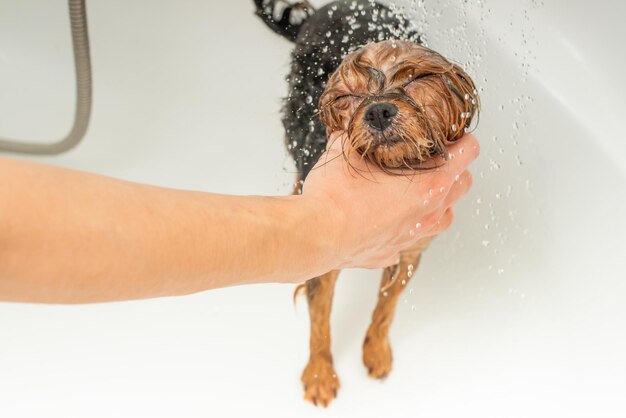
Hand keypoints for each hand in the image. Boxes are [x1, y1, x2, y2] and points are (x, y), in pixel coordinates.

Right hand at [302, 131, 478, 268]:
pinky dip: (404, 225)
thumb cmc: (336, 196)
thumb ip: (359, 132)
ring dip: (436, 200)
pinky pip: (408, 236)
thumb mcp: (349, 147)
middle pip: (462, 185)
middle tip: (433, 157)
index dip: (461, 139)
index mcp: (428, 184)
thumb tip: (357, 124)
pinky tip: (386, 216)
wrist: (316, 234)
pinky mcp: (391, 251)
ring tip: (414, 188)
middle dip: (454, 168)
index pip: (468, 153)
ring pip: (442, 216)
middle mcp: (428, 213)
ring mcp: (412, 236)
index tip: (451, 135)